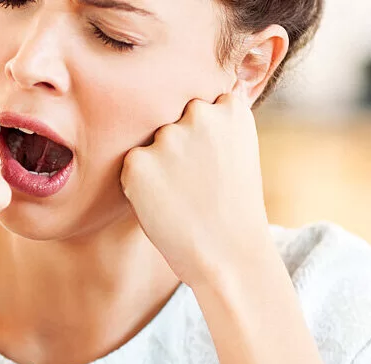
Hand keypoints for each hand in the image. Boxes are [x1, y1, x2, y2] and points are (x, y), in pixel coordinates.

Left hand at [120, 94, 274, 286]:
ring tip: (181, 196)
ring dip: (157, 163)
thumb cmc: (233, 207)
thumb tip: (184, 108)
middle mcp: (198, 114)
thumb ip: (215, 125)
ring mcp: (167, 137)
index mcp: (230, 108)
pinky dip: (140, 183)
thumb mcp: (238, 152)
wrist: (228, 253)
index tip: (212, 162)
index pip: (201, 103)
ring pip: (151, 142)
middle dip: (177, 145)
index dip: (202, 136)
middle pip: (171, 119)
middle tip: (195, 183)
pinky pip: (132, 165)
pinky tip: (165, 203)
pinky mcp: (138, 162)